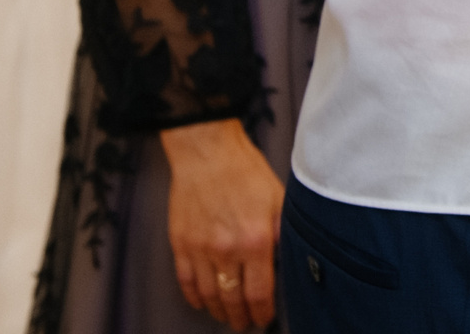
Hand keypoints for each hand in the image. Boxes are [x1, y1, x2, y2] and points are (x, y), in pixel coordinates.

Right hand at [160, 118, 281, 330]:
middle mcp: (226, 250)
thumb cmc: (245, 171)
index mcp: (256, 240)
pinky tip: (202, 302)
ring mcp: (200, 249)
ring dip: (219, 311)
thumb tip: (289, 260)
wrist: (207, 153)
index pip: (260, 292)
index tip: (265, 319)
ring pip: (209, 295)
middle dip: (241, 317)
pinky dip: (194, 297)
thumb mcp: (278, 200)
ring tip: (227, 317)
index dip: (263, 311)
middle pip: (233, 299)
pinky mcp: (180, 244)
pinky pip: (186, 281)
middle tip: (246, 323)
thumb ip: (283, 233)